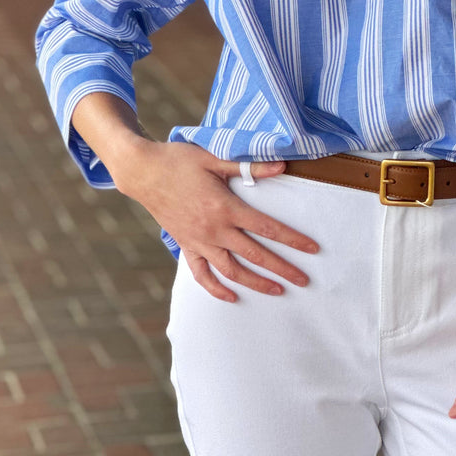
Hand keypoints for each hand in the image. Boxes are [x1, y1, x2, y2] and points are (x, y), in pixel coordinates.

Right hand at [123, 142, 318, 302]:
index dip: (292, 240)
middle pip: (255, 255)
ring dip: (255, 283)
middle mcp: (214, 230)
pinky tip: (232, 296)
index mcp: (225, 207)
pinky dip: (216, 288)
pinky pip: (201, 274)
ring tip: (277, 291)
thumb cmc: (179, 160)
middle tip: (304, 281)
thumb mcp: (214, 158)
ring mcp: (199, 241)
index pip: (267, 228)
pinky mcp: (185, 246)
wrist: (142, 172)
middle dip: (282, 269)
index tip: (312, 250)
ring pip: (231, 270)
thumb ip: (249, 166)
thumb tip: (282, 166)